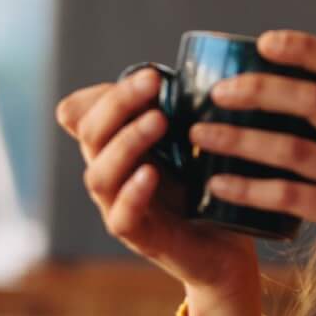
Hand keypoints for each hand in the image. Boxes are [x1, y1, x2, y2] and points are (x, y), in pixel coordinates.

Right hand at [56, 70, 262, 315]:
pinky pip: (122, 216)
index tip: (149, 74)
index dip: (104, 94)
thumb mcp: (196, 142)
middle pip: (91, 135)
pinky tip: (150, 173)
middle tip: (153, 82)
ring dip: (127, 142)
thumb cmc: (211, 188)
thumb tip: (200, 64)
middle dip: (119, 104)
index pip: (86, 113)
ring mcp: (120, 207)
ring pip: (100, 174)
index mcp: (118, 146)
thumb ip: (186, 107)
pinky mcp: (140, 238)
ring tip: (158, 121)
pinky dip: (132, 194)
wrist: (229, 251)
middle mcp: (111, 174)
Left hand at [191, 31, 315, 315]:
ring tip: (199, 135)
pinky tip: (217, 185)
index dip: (306, 49)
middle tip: (217, 92)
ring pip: (294, 148)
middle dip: (260, 89)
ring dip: (240, 138)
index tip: (263, 42)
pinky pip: (289, 196)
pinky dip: (248, 188)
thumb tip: (286, 97)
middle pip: (315, 100)